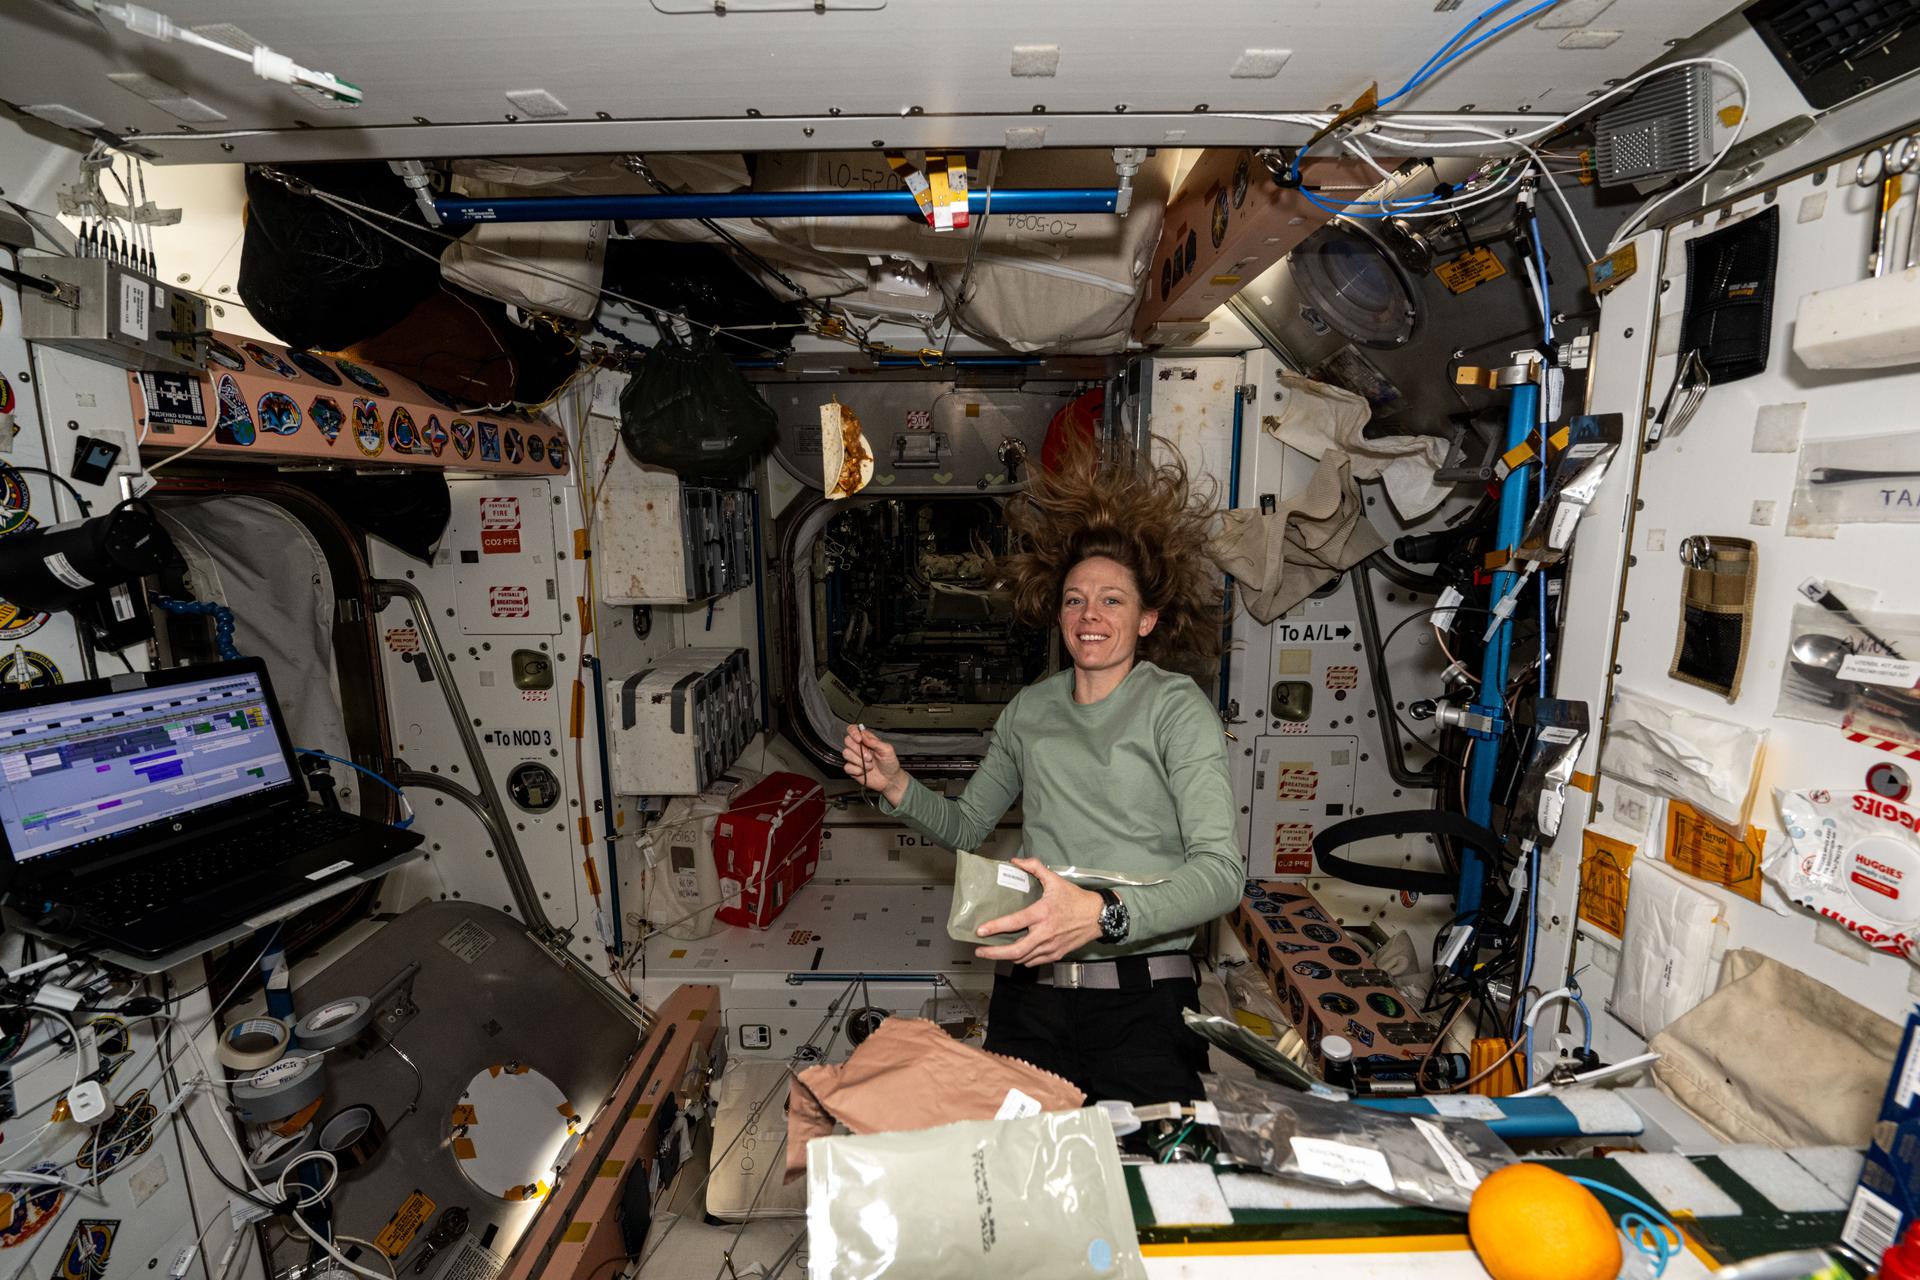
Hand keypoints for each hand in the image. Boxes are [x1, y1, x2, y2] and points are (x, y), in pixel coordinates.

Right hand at [841, 724, 907, 805]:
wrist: (890, 780)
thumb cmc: (890, 764)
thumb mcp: (887, 750)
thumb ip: (875, 741)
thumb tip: (864, 734)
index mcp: (867, 740)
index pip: (854, 730)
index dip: (853, 732)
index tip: (859, 739)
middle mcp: (859, 747)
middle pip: (848, 740)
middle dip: (858, 749)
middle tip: (869, 757)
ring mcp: (854, 758)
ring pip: (846, 753)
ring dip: (859, 760)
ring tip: (869, 765)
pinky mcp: (852, 769)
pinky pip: (847, 766)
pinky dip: (856, 770)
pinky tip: (864, 771)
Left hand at [975, 859, 1105, 965]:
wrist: (1098, 916)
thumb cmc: (1076, 898)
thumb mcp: (1055, 880)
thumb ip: (1035, 868)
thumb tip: (1016, 861)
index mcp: (1042, 913)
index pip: (1014, 922)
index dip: (995, 927)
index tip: (980, 931)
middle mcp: (1045, 933)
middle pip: (1016, 950)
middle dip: (994, 953)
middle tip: (981, 951)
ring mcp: (1051, 946)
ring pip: (1023, 958)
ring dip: (1006, 957)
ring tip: (993, 953)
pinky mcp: (1056, 954)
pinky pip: (1034, 961)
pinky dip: (1022, 959)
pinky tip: (1015, 954)